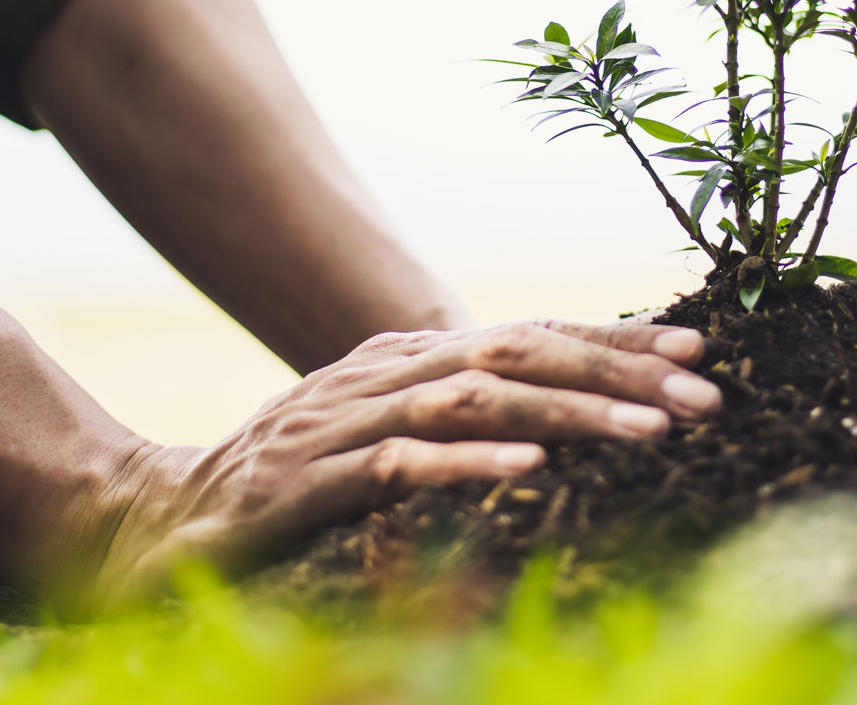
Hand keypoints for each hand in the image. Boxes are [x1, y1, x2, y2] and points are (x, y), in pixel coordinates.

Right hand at [75, 318, 717, 605]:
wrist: (152, 520)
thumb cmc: (280, 482)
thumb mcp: (374, 433)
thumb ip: (451, 410)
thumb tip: (548, 405)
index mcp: (404, 362)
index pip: (526, 336)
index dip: (613, 339)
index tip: (698, 353)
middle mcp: (380, 377)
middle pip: (515, 353)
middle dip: (617, 369)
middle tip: (704, 394)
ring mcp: (341, 425)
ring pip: (472, 400)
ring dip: (569, 410)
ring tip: (650, 431)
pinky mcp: (305, 483)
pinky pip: (397, 466)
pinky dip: (466, 463)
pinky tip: (528, 467)